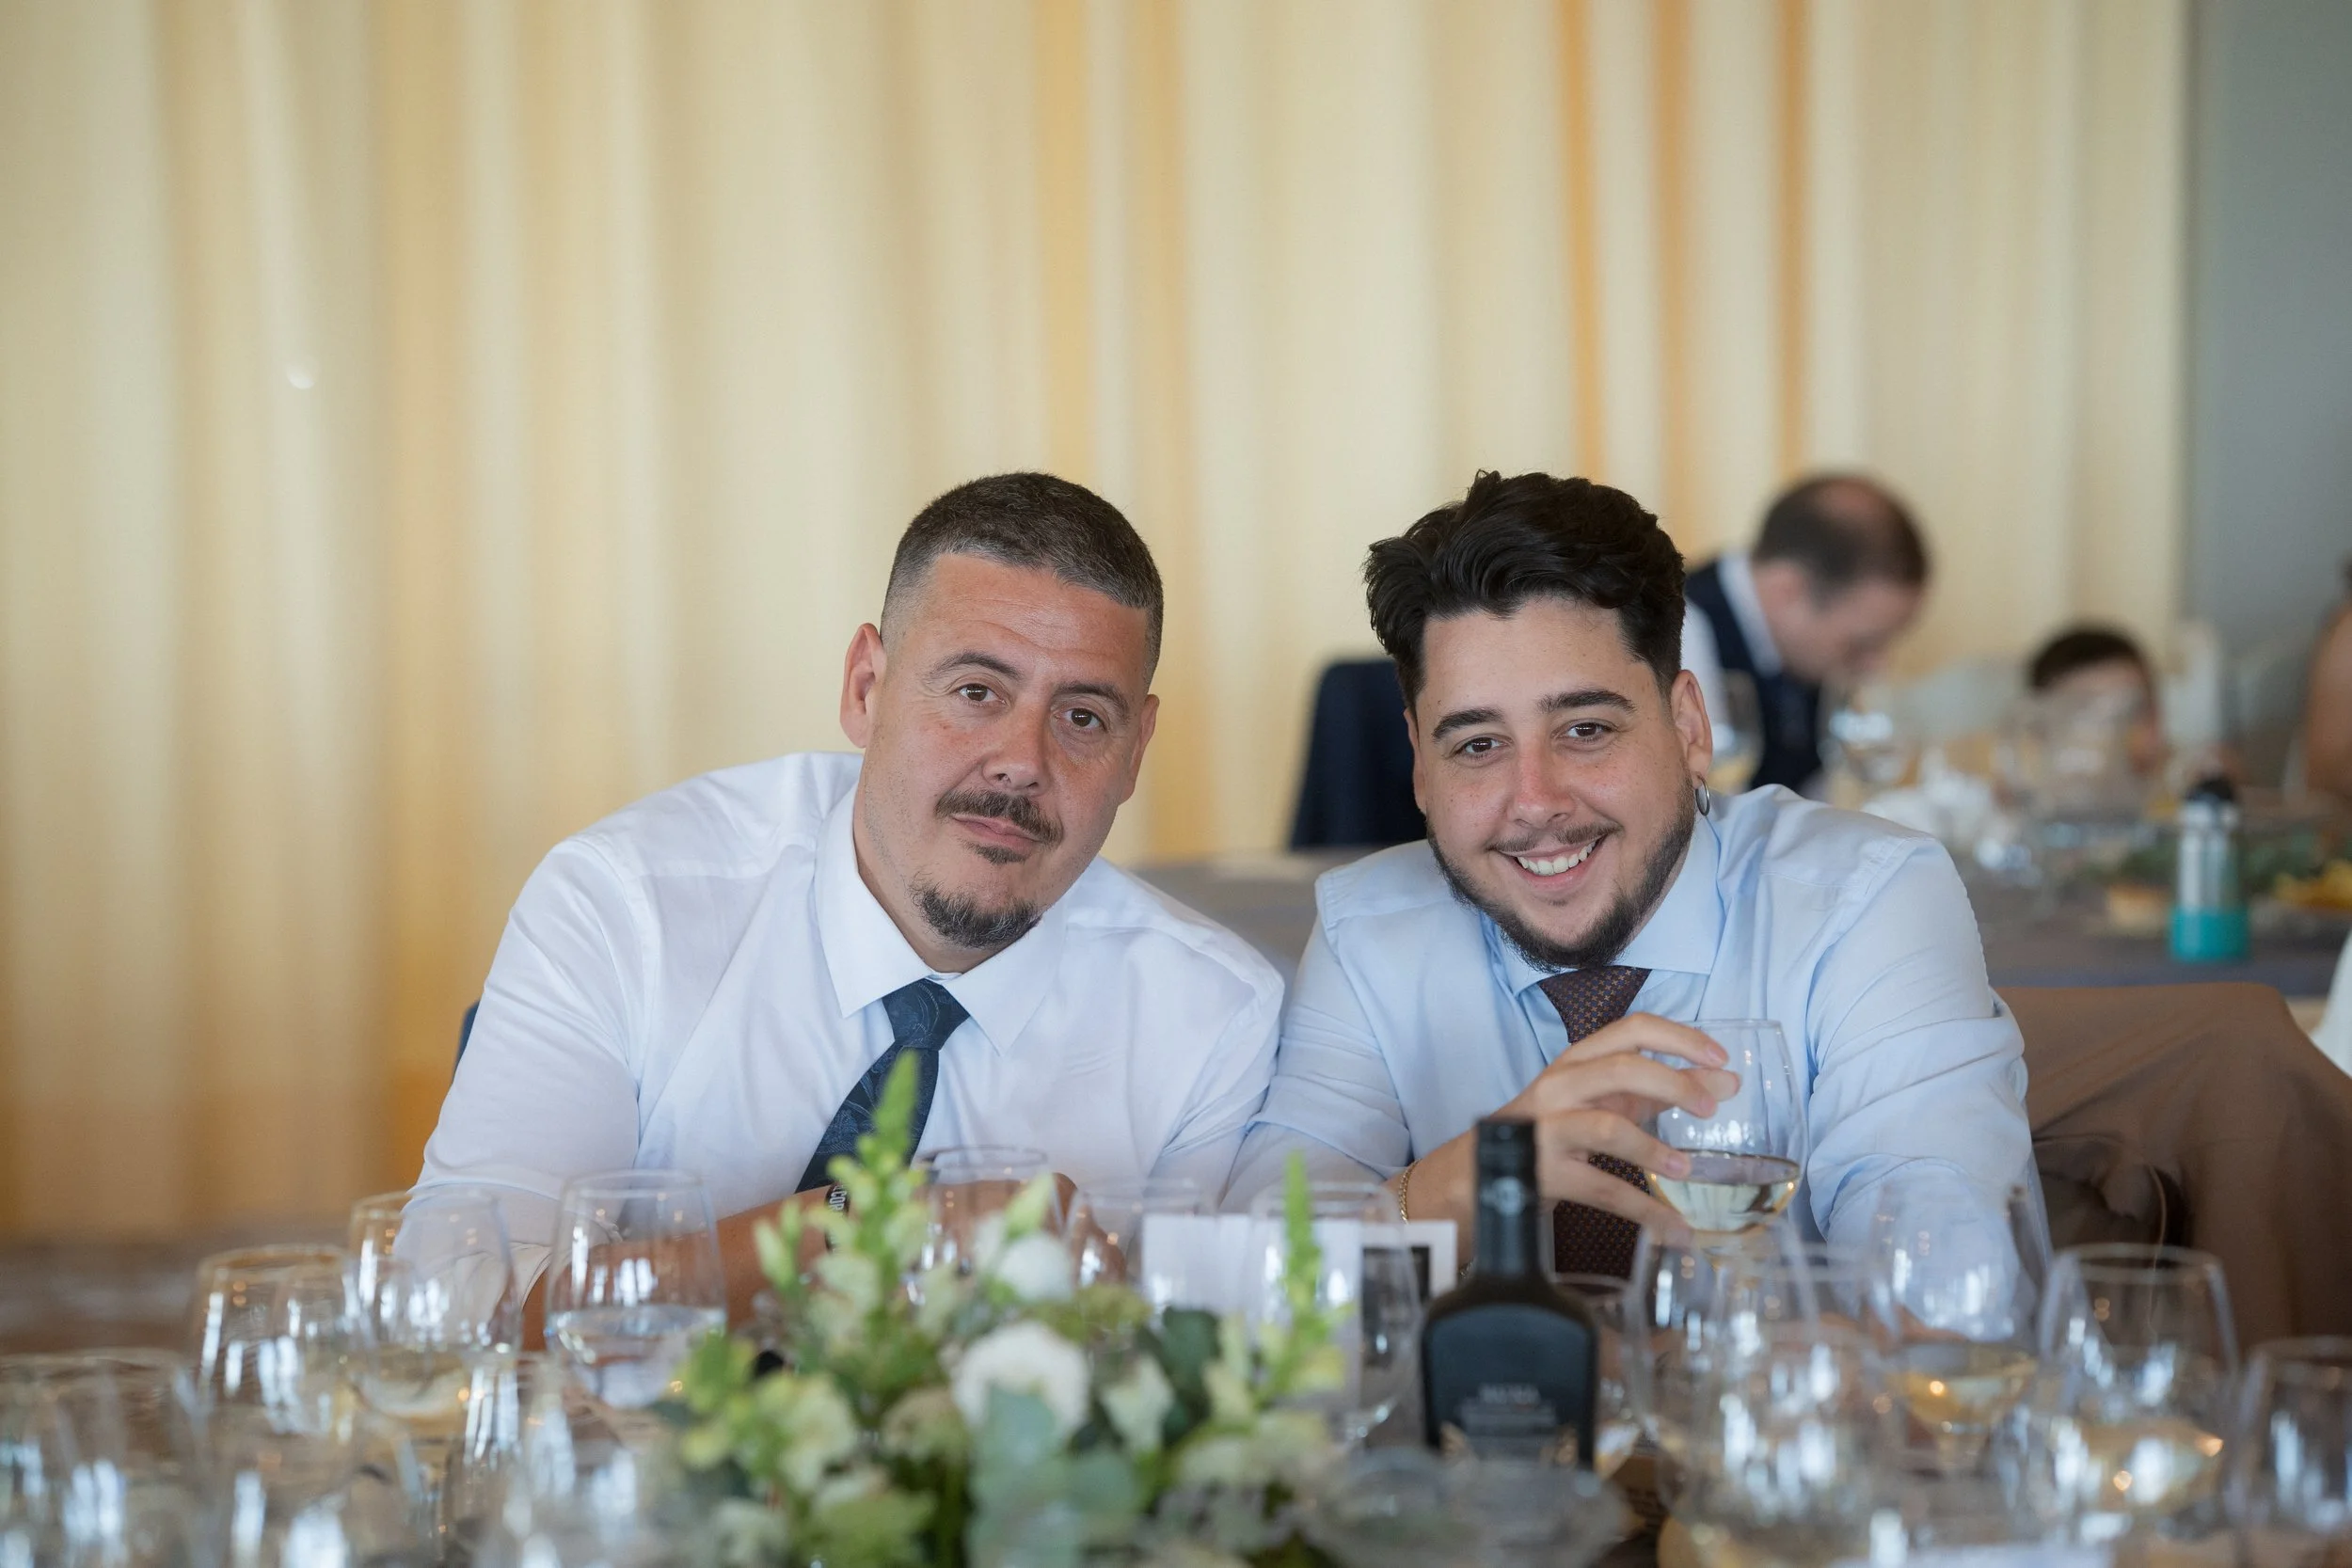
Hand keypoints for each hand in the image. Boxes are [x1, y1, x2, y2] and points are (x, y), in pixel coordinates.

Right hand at [1503, 1012, 1738, 1234]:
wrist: (1482, 1169)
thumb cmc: (1554, 1127)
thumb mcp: (1604, 1101)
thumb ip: (1660, 1090)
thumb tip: (1725, 1083)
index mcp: (1579, 1060)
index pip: (1631, 1029)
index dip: (1679, 1039)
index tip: (1720, 1058)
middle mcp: (1560, 1085)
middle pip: (1621, 1069)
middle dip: (1673, 1085)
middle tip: (1710, 1109)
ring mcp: (1548, 1128)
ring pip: (1607, 1127)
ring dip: (1653, 1149)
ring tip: (1687, 1170)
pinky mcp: (1545, 1173)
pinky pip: (1601, 1189)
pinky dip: (1644, 1212)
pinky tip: (1675, 1229)